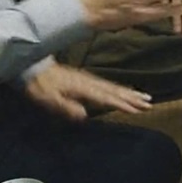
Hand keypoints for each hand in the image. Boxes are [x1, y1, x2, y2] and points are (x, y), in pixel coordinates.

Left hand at [24, 62, 152, 119]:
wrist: (33, 67)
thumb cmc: (39, 84)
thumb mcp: (48, 99)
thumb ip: (66, 107)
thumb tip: (84, 115)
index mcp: (82, 87)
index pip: (106, 97)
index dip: (122, 103)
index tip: (137, 108)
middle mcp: (88, 82)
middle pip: (114, 90)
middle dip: (131, 97)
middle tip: (148, 103)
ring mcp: (88, 79)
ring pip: (112, 87)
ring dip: (128, 92)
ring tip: (143, 97)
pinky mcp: (86, 79)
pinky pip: (106, 85)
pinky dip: (118, 89)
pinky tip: (123, 92)